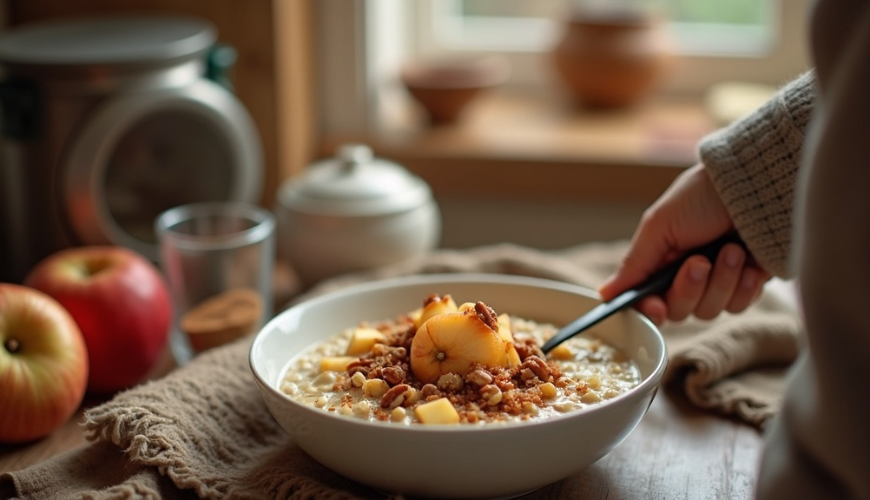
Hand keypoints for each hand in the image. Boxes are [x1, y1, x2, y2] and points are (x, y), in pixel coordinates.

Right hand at [598, 163, 769, 324]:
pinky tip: (750, 263)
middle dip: (689, 288)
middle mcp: (687, 276)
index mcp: (661, 262)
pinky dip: (744, 286)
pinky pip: (740, 305)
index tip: (657, 307)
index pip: (647, 301)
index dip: (651, 310)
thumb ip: (633, 264)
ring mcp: (719, 282)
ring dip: (721, 282)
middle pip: (679, 311)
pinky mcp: (748, 284)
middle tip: (700, 261)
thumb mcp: (659, 225)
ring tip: (731, 250)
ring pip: (710, 310)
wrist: (757, 184)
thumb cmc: (702, 197)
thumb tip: (603, 294)